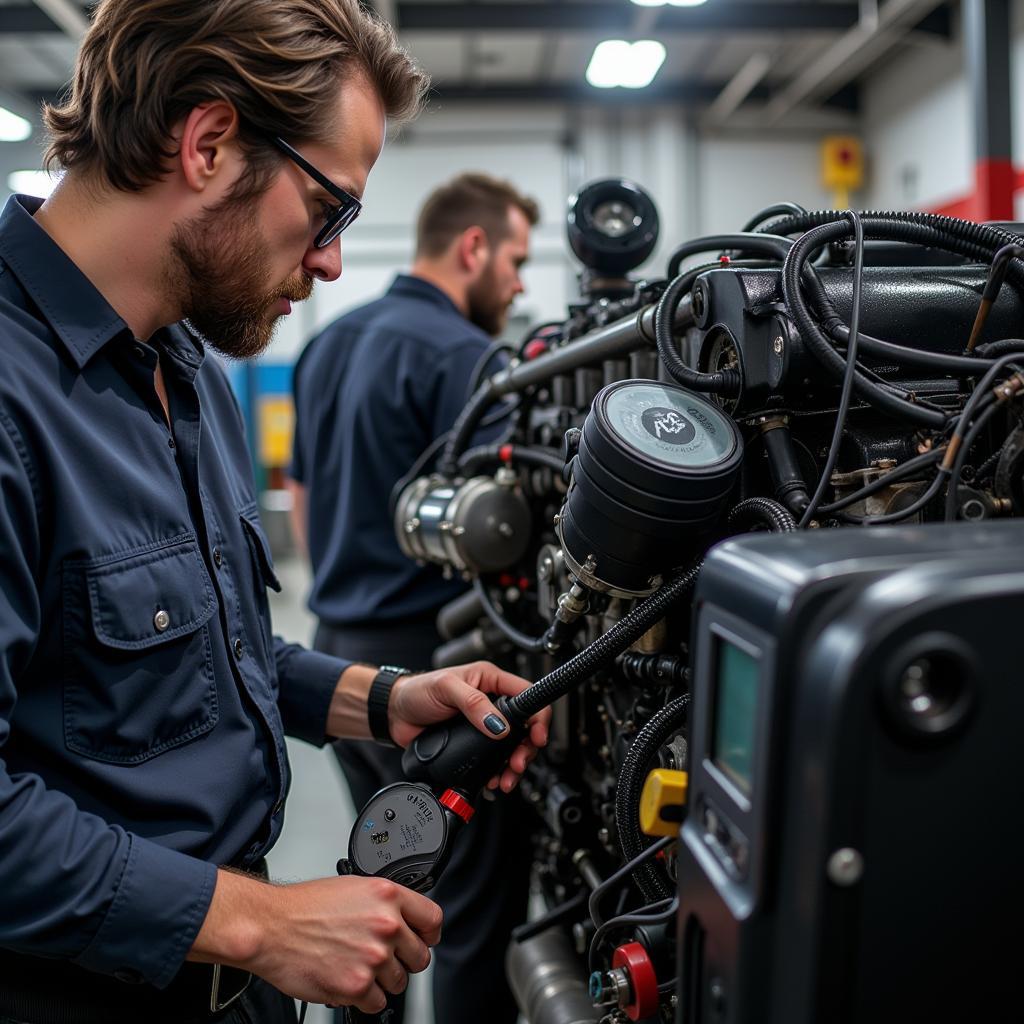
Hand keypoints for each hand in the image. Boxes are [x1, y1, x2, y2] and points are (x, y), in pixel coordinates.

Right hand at [193, 871, 441, 1012]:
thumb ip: (384, 904)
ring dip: (381, 980)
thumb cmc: (304, 906)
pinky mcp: (357, 986)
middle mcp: (386, 925)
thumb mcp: (354, 887)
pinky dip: (364, 998)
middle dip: (402, 961)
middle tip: (382, 958)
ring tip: (356, 966)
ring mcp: (373, 957)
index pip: (432, 920)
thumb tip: (403, 921)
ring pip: (399, 983)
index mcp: (388, 896)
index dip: (428, 934)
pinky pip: (377, 1003)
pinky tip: (347, 980)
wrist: (272, 927)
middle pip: (420, 957)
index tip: (422, 940)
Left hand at [388, 661, 549, 791]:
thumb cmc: (417, 691)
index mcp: (490, 680)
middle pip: (524, 727)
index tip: (537, 736)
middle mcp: (491, 702)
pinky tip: (492, 779)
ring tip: (506, 778)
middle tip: (518, 764)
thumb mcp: (446, 688)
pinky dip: (497, 772)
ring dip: (513, 765)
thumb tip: (499, 725)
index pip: (526, 694)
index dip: (537, 717)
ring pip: (512, 747)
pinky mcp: (473, 744)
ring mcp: (483, 725)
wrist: (394, 715)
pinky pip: (493, 760)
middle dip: (526, 749)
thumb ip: (473, 703)